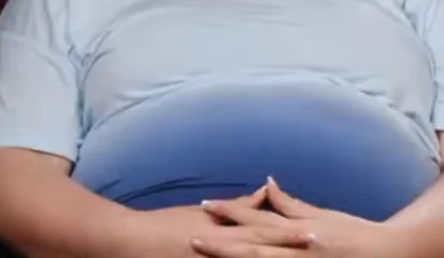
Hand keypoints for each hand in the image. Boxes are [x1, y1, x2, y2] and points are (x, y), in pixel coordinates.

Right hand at [117, 185, 313, 257]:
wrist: (129, 241)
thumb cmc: (168, 225)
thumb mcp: (205, 214)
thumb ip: (240, 207)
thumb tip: (266, 191)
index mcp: (226, 232)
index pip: (264, 234)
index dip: (289, 235)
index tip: (314, 234)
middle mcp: (220, 249)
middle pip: (259, 254)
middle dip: (285, 254)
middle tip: (314, 248)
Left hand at [193, 177, 403, 257]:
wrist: (389, 254)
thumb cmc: (356, 234)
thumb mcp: (323, 216)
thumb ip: (292, 205)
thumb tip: (267, 184)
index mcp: (301, 228)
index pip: (260, 219)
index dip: (233, 212)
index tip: (207, 204)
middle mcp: (299, 247)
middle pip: (254, 245)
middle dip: (223, 241)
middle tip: (192, 236)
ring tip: (206, 250)